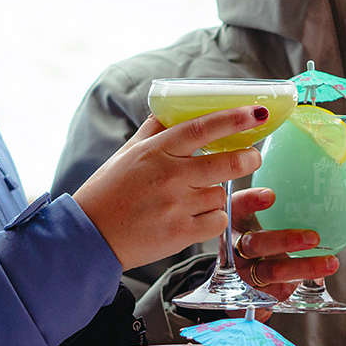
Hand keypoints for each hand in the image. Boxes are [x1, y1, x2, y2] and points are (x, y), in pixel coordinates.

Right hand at [72, 107, 268, 269]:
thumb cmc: (107, 192)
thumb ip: (154, 130)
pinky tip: (197, 216)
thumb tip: (171, 108)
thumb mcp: (127, 153)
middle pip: (226, 162)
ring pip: (222, 193)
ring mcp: (177, 205)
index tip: (255, 113)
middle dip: (248, 158)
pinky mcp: (181, 232)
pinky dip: (213, 218)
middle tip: (252, 156)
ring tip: (200, 196)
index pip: (202, 128)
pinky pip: (217, 220)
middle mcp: (170, 175)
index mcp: (157, 151)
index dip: (233, 119)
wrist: (90, 237)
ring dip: (219, 193)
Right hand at [230, 187, 339, 301]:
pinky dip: (297, 285)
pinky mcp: (250, 297)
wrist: (238, 277)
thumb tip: (324, 194)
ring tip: (331, 262)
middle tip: (314, 237)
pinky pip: (277, 292)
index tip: (271, 195)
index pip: (237, 208)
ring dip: (303, 267)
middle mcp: (233, 249)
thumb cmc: (257, 235)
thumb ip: (280, 207)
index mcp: (234, 223)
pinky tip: (317, 279)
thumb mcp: (257, 218)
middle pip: (257, 244)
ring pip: (272, 271)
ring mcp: (242, 275)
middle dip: (286, 240)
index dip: (251, 201)